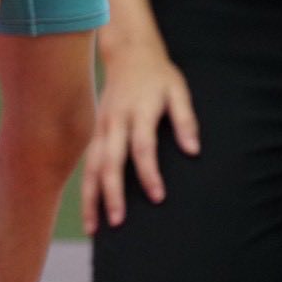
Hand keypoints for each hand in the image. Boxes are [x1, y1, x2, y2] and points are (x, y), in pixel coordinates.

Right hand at [81, 24, 199, 233]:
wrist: (128, 52)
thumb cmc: (158, 75)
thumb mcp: (178, 90)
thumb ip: (185, 119)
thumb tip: (193, 149)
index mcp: (140, 111)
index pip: (143, 146)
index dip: (149, 172)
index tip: (157, 196)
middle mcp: (117, 121)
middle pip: (111, 161)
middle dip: (113, 192)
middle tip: (118, 221)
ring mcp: (102, 126)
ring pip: (93, 166)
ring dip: (92, 197)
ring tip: (94, 229)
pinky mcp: (96, 131)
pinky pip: (90, 163)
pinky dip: (88, 187)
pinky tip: (90, 210)